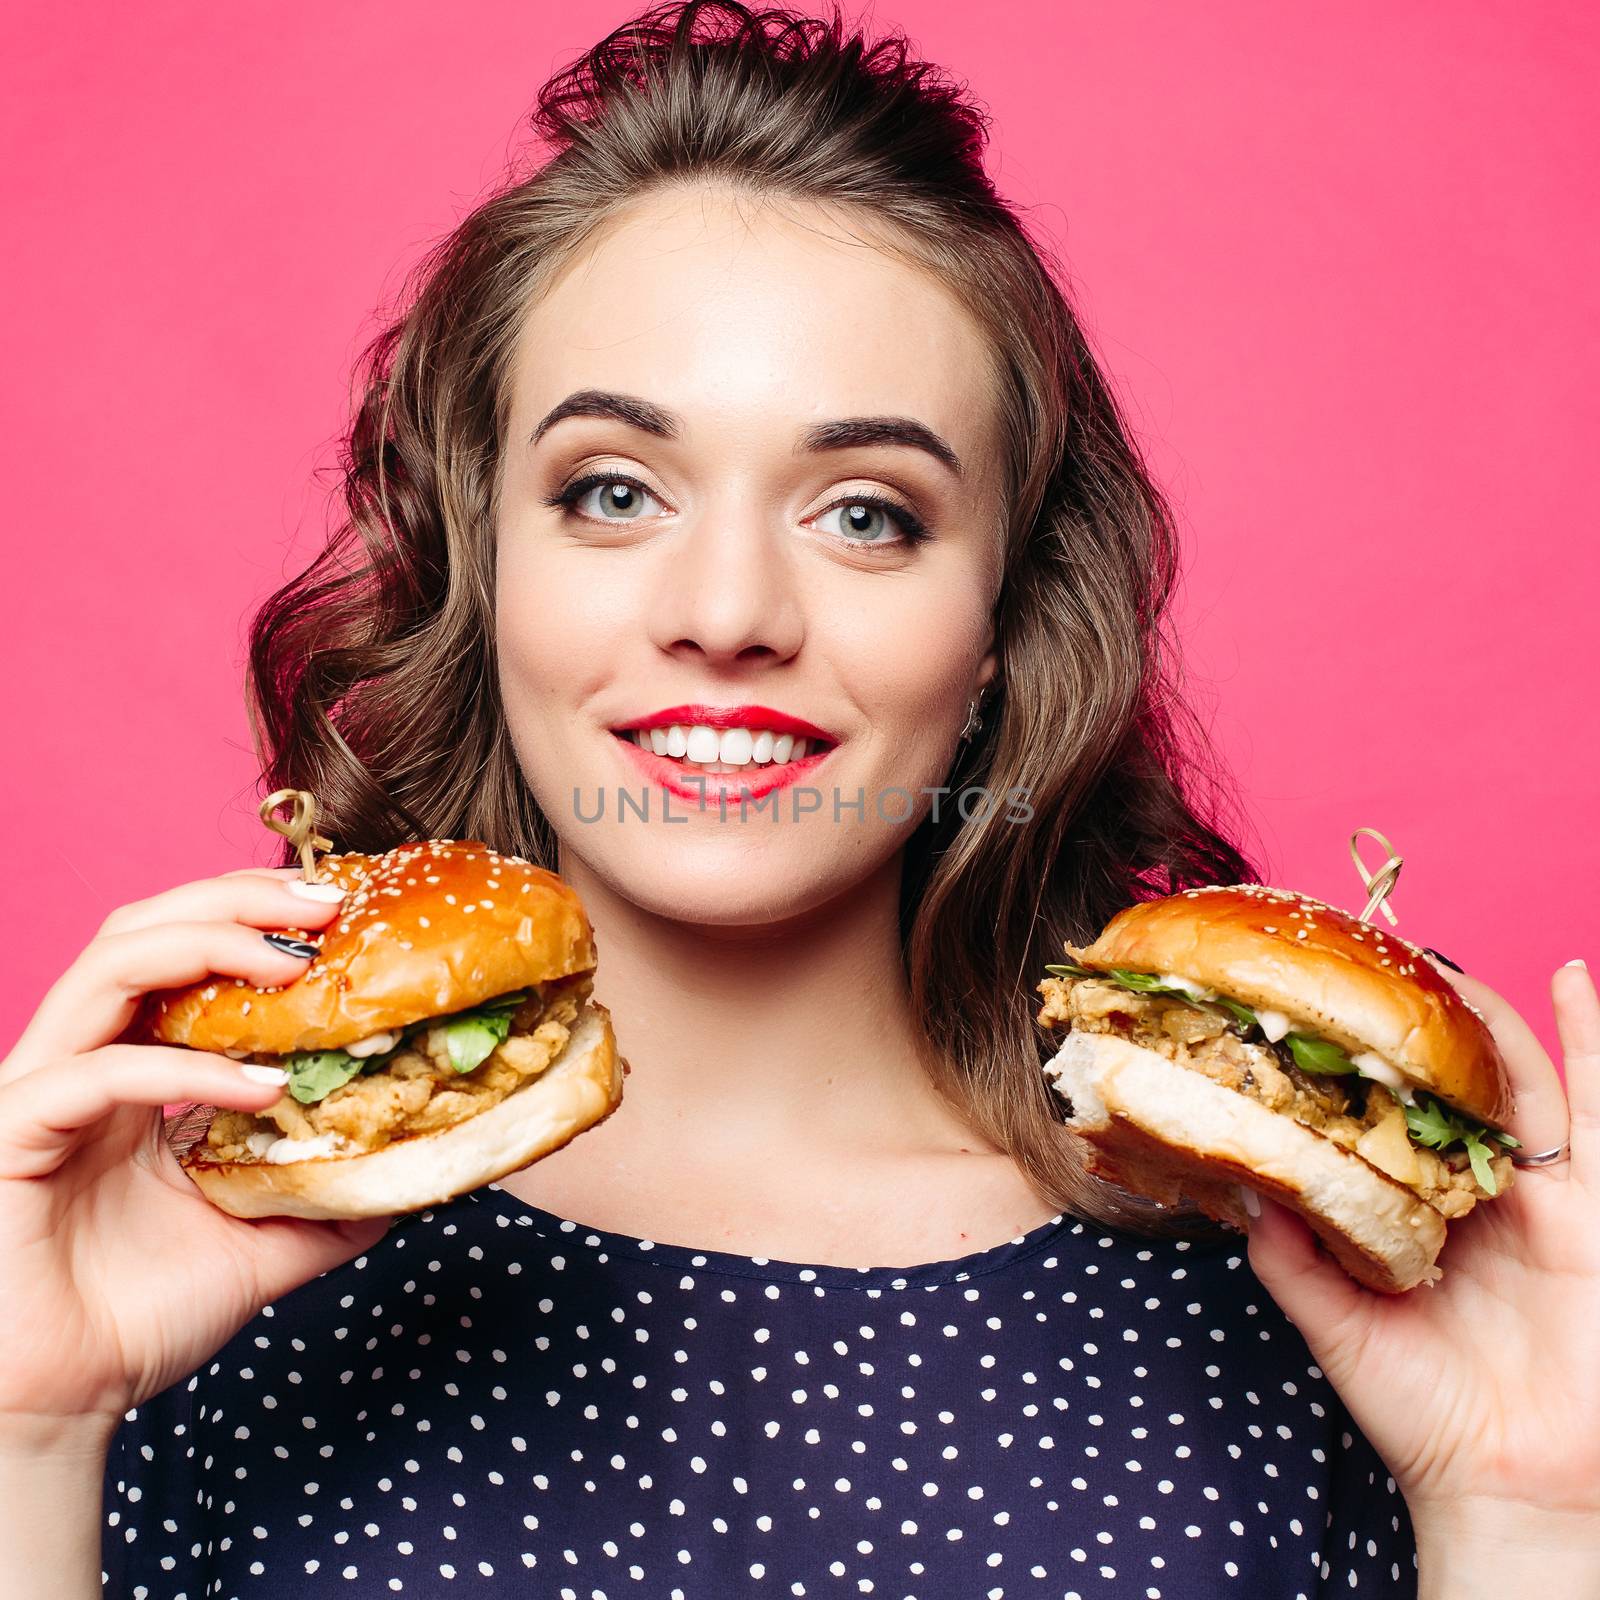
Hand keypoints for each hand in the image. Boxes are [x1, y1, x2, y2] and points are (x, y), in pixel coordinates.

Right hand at [0, 868, 391, 1450]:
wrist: (63, 1404)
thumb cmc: (141, 1317)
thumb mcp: (269, 1239)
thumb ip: (334, 1194)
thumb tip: (422, 1166)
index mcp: (135, 1066)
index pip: (186, 950)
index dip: (257, 914)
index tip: (347, 907)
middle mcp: (84, 1060)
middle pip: (145, 926)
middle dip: (236, 898)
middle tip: (327, 902)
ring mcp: (41, 1090)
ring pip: (110, 966)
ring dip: (209, 944)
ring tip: (296, 961)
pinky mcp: (11, 1134)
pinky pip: (96, 1072)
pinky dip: (182, 1067)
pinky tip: (257, 1086)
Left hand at [1241, 953, 1599, 1566]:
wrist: (1508, 1487)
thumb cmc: (1425, 1415)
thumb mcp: (1335, 1325)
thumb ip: (1290, 1257)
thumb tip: (1243, 1186)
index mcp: (1417, 1213)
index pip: (1389, 1116)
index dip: (1361, 1062)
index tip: (1316, 1004)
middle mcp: (1478, 1195)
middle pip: (1450, 1087)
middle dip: (1420, 1028)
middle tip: (1374, 962)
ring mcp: (1540, 1197)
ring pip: (1515, 1082)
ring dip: (1488, 1017)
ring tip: (1447, 959)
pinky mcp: (1590, 1209)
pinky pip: (1596, 1111)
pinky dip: (1589, 1042)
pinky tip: (1571, 981)